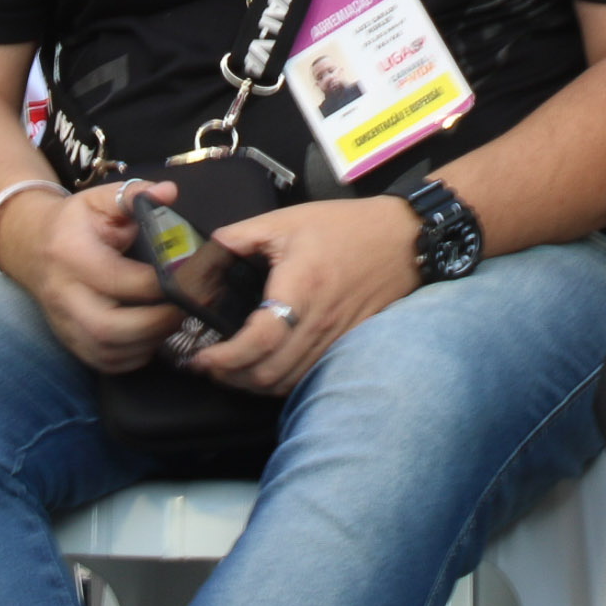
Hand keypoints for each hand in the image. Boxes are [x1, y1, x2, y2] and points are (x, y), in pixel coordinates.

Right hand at [0, 180, 182, 374]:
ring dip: (149, 342)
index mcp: (72, 254)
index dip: (160, 283)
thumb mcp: (99, 200)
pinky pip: (105, 363)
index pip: (119, 279)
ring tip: (175, 321)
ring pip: (108, 352)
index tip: (190, 277)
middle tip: (188, 309)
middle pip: (109, 328)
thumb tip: (169, 192)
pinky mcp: (70, 342)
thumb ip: (135, 195)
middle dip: (156, 324)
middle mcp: (63, 294)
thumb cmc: (74, 223)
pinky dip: (135, 356)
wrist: (31, 246)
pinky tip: (153, 336)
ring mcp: (64, 324)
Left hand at [192, 196, 422, 396]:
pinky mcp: (344, 346)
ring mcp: (334, 339)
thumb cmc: (345, 227)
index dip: (226, 357)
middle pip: (269, 374)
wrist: (402, 240)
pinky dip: (280, 382)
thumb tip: (209, 247)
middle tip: (209, 366)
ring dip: (254, 384)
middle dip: (232, 377)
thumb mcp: (287, 221)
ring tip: (231, 370)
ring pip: (287, 383)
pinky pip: (307, 377)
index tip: (202, 357)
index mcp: (299, 289)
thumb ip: (242, 235)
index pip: (259, 341)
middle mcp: (317, 323)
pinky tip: (265, 367)